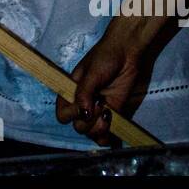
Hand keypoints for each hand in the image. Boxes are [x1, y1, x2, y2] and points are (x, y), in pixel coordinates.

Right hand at [55, 24, 144, 145]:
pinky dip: (107, 136)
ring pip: (91, 132)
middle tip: (100, 105)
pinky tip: (111, 128)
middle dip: (88, 122)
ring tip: (107, 112)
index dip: (71, 115)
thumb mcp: (91, 73)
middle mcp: (82, 104)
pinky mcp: (113, 112)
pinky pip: (106, 132)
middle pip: (78, 126)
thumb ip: (84, 93)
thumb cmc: (104, 57)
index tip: (82, 106)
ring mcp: (97, 110)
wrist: (126, 52)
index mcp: (71, 92)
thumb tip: (83, 113)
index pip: (62, 115)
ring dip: (99, 128)